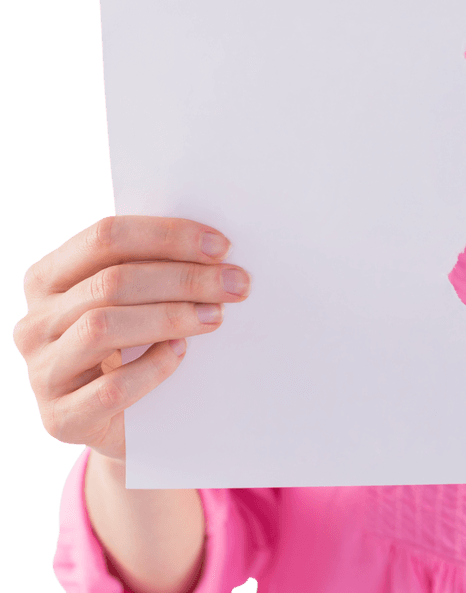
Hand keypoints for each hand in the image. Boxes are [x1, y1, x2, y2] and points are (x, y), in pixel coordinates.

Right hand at [13, 216, 249, 463]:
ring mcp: (43, 372)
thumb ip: (155, 271)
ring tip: (216, 316)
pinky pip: (112, 387)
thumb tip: (217, 250)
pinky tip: (182, 354)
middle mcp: (35, 323)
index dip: (167, 236)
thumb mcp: (136, 303)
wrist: (124, 421)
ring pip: (103, 327)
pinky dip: (154, 367)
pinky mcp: (61, 418)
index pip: (105, 238)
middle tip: (236, 283)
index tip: (221, 246)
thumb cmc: (135, 346)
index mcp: (48, 279)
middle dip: (184, 278)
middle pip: (111, 282)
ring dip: (171, 316)